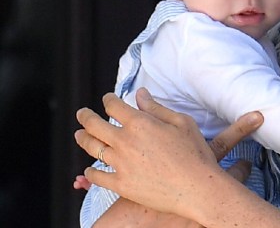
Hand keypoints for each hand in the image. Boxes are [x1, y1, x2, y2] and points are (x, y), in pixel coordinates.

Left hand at [74, 88, 262, 217]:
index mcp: (140, 123)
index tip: (107, 98)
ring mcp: (120, 164)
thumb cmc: (194, 153)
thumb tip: (140, 94)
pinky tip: (89, 169)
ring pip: (92, 148)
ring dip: (83, 139)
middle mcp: (124, 142)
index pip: (114, 106)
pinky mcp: (120, 185)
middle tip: (82, 113)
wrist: (196, 187)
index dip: (108, 99)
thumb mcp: (181, 122)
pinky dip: (90, 172)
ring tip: (80, 135)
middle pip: (94, 125)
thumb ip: (157, 108)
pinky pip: (97, 177)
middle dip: (85, 116)